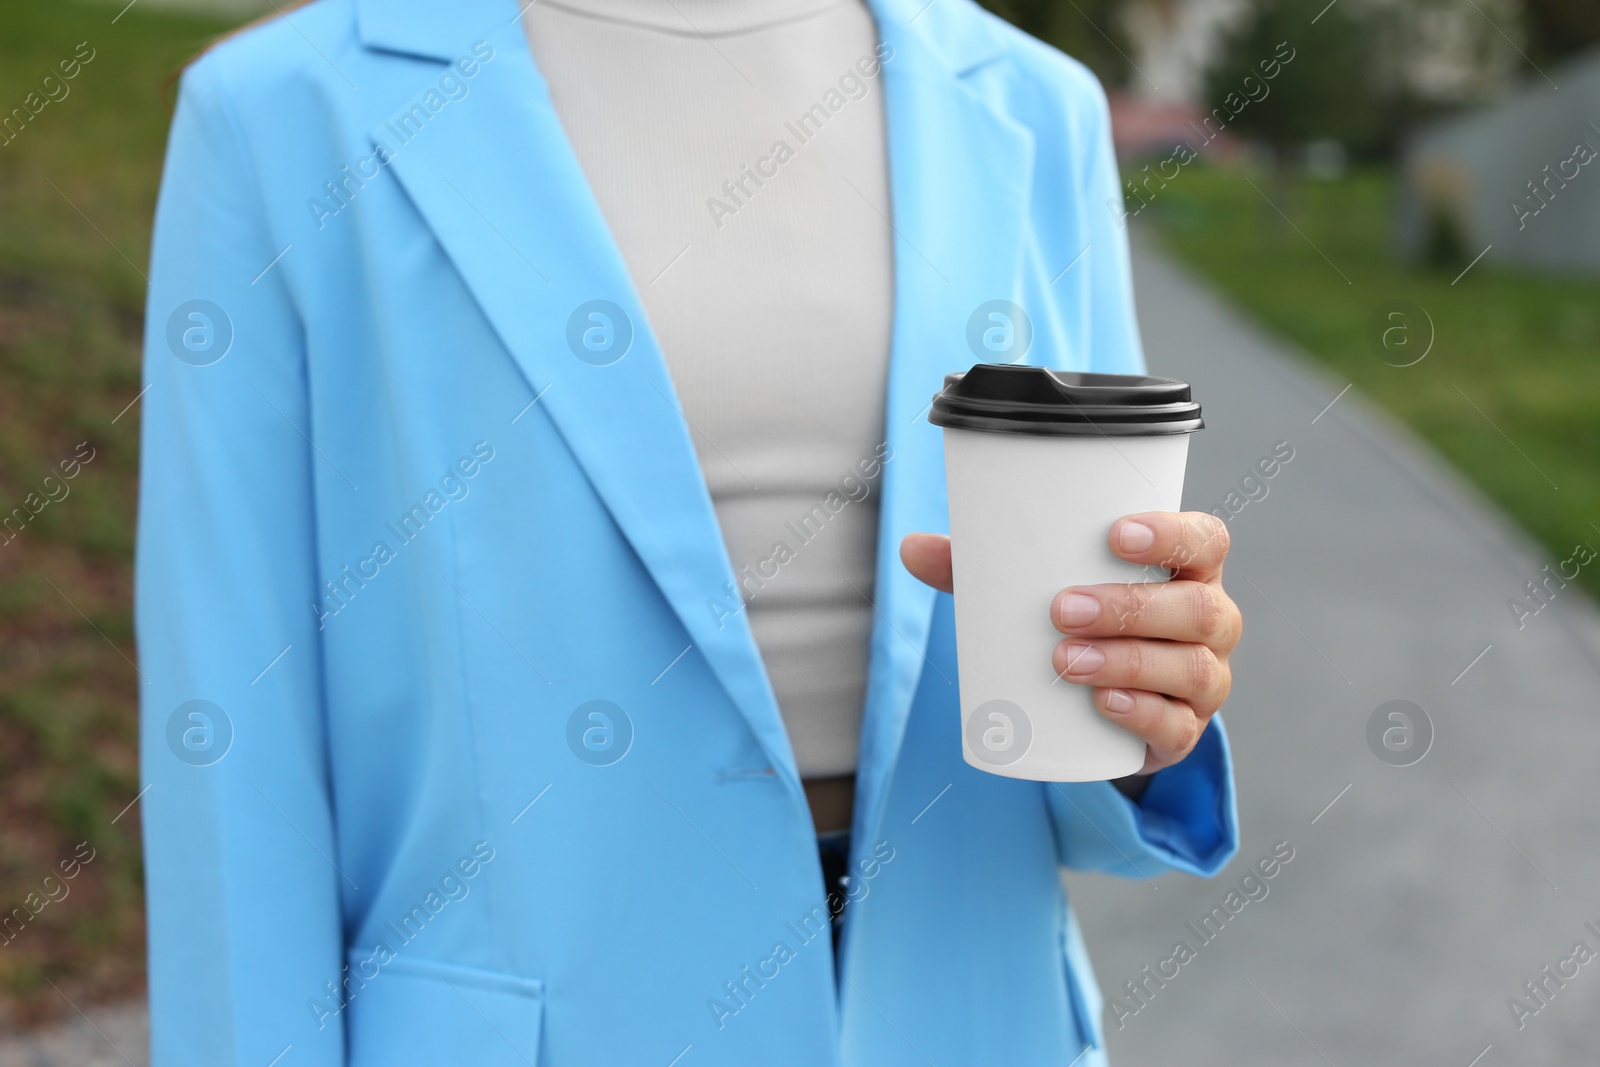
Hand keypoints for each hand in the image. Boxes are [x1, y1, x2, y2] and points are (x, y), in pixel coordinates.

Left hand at [900, 512, 1240, 776]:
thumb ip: (984, 567)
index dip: (1173, 532)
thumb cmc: (1080, 622)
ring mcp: (1205, 679)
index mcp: (1187, 569)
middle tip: (1060, 610)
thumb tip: (911, 547)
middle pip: (1197, 608)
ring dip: (1127, 662)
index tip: (1115, 534)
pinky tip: (1104, 705)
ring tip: (1065, 661)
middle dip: (1129, 607)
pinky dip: (1142, 714)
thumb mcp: (1039, 590)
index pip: (1206, 540)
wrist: (1100, 708)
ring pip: (1189, 668)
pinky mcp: (1185, 731)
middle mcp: (1210, 621)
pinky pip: (1179, 727)